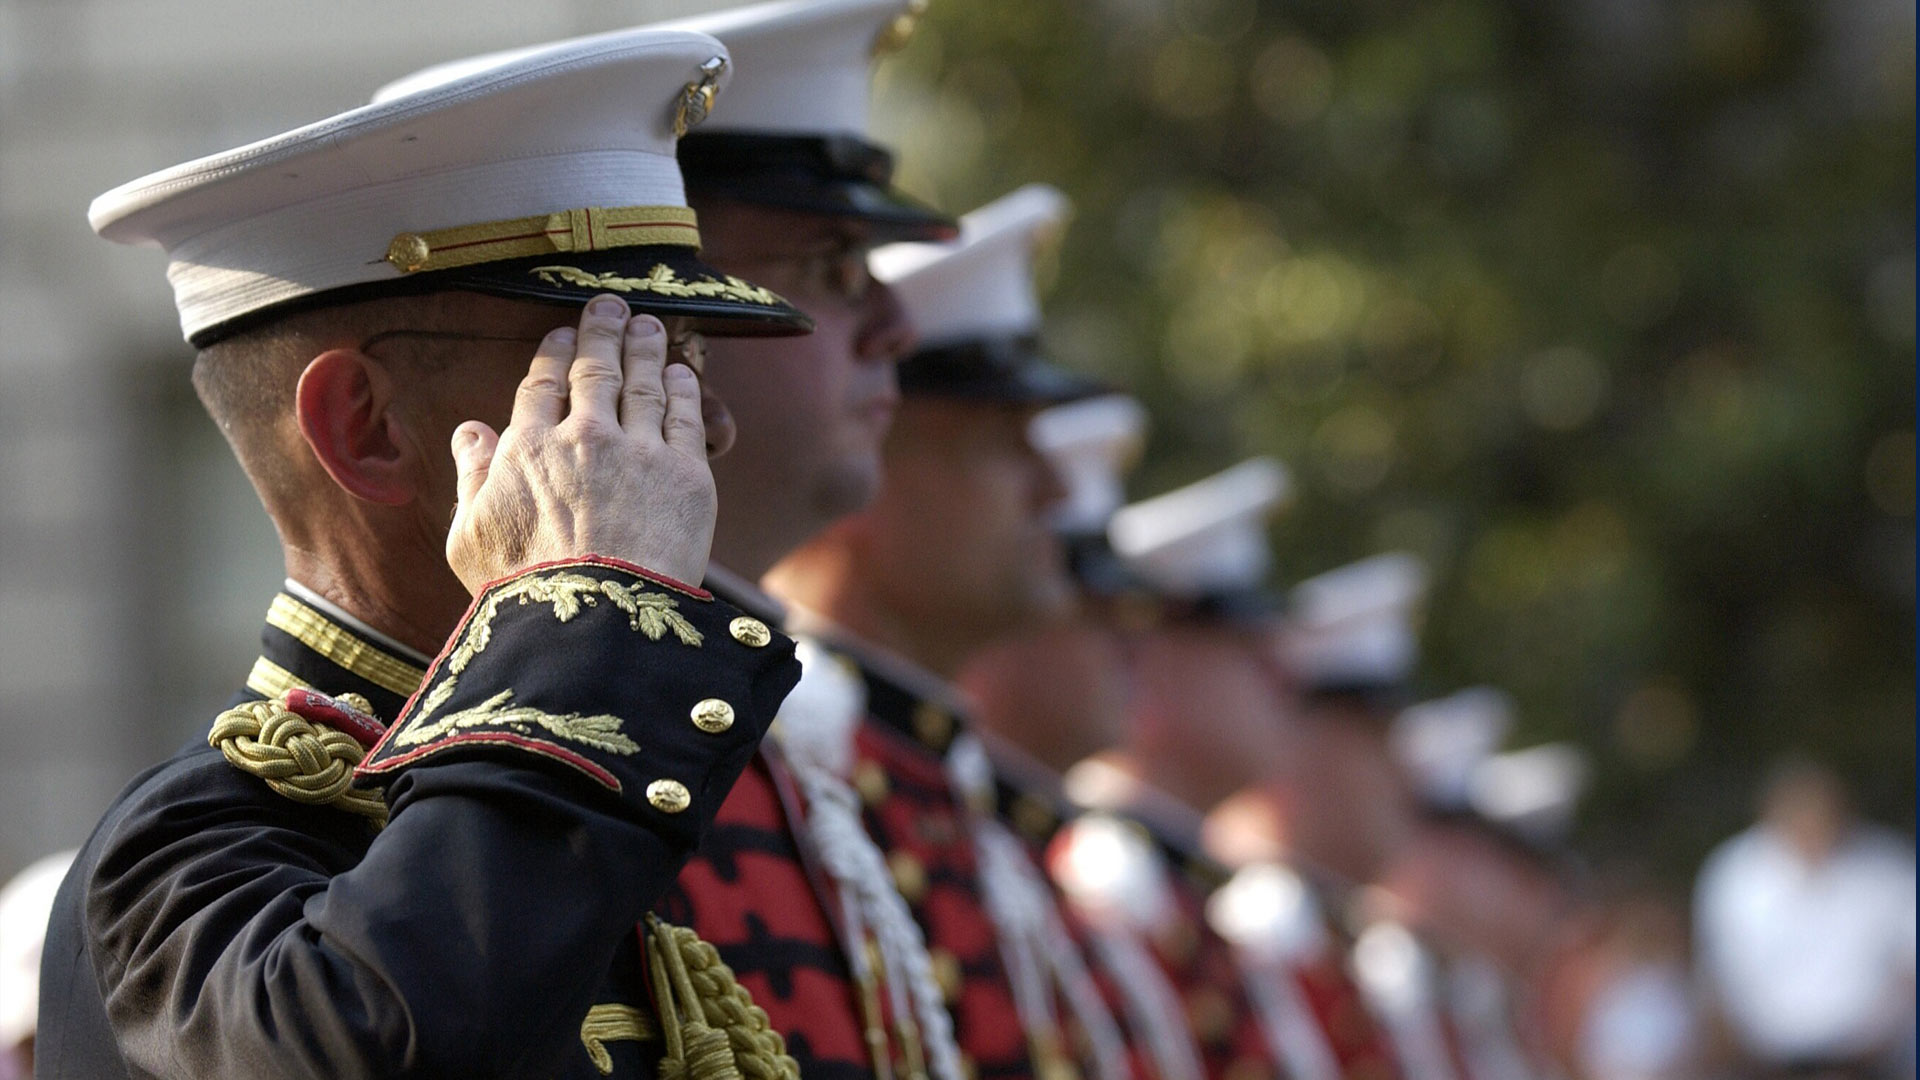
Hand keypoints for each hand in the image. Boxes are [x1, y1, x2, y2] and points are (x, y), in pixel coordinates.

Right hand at [445, 295, 715, 591]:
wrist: (595, 621)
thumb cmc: (524, 591)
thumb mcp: (470, 538)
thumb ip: (470, 478)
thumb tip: (470, 431)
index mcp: (527, 448)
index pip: (542, 384)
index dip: (553, 354)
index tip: (560, 334)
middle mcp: (583, 436)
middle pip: (595, 368)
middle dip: (602, 331)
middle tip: (611, 306)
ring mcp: (638, 450)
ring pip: (643, 383)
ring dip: (646, 348)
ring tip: (649, 325)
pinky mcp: (685, 473)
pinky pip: (685, 415)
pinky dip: (682, 387)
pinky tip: (681, 372)